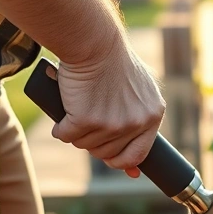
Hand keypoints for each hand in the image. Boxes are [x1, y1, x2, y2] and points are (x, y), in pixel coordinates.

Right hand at [51, 40, 165, 177]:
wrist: (95, 42)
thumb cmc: (114, 62)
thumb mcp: (140, 90)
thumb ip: (141, 122)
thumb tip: (134, 171)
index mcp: (152, 115)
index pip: (138, 155)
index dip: (121, 161)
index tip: (110, 158)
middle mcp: (135, 123)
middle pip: (108, 154)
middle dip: (94, 142)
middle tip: (88, 123)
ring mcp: (112, 123)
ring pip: (85, 145)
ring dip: (77, 134)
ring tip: (78, 111)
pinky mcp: (87, 120)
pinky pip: (66, 136)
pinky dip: (60, 128)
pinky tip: (62, 115)